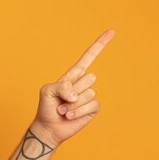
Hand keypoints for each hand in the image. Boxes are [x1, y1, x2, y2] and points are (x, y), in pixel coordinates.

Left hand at [32, 29, 115, 147]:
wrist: (48, 127)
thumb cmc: (46, 108)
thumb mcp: (47, 91)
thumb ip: (61, 87)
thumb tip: (77, 94)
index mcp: (72, 75)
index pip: (88, 57)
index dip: (100, 44)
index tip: (112, 31)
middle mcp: (83, 83)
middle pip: (89, 77)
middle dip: (73, 90)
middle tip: (61, 100)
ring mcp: (89, 96)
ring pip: (89, 92)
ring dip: (72, 104)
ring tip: (63, 110)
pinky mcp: (93, 108)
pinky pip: (91, 105)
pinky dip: (77, 112)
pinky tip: (69, 116)